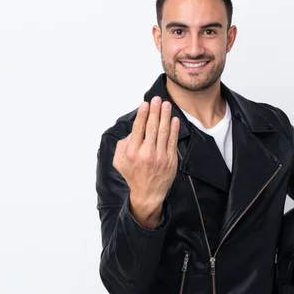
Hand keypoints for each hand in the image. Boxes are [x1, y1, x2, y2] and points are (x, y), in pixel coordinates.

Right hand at [113, 96, 179, 227]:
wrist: (148, 193)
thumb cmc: (133, 174)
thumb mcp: (119, 160)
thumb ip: (123, 144)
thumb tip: (134, 131)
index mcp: (133, 152)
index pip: (138, 129)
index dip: (143, 115)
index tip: (146, 104)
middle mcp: (147, 153)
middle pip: (152, 127)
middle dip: (155, 111)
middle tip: (157, 100)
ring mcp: (160, 157)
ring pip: (164, 132)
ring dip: (165, 117)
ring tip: (167, 105)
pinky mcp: (171, 160)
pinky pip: (172, 141)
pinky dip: (174, 129)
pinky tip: (174, 120)